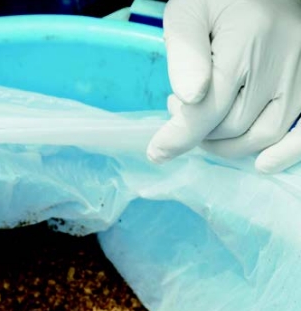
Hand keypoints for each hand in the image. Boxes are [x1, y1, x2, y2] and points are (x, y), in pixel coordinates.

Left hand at [146, 0, 300, 172]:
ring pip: (263, 134)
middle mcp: (283, 59)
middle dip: (199, 132)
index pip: (209, 109)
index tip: (157, 151)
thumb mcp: (188, 14)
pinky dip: (286, 152)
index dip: (179, 136)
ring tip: (207, 123)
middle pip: (234, 127)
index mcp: (249, 40)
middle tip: (181, 112)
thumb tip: (189, 98)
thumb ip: (185, 55)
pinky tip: (262, 164)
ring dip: (229, 144)